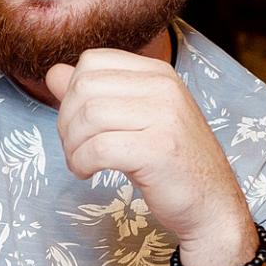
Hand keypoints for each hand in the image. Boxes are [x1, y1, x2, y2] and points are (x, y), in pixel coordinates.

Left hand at [44, 50, 251, 260]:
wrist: (212, 204)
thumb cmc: (170, 163)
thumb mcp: (134, 119)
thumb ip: (96, 93)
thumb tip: (53, 72)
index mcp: (158, 73)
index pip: (92, 61)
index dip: (71, 92)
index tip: (78, 123)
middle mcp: (164, 87)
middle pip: (84, 87)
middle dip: (66, 121)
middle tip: (75, 148)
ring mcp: (164, 116)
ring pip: (88, 117)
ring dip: (72, 145)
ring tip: (81, 163)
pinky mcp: (158, 149)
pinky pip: (97, 148)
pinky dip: (81, 163)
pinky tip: (88, 173)